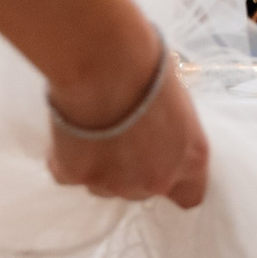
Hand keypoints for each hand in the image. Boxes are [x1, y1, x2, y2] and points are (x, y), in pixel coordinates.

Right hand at [45, 44, 209, 206]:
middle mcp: (156, 179)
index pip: (190, 195)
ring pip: (103, 185)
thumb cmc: (147, 66)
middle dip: (131, 169)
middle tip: (119, 134)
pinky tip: (69, 129)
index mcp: (190, 159)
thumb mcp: (177, 98)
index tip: (160, 162)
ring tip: (92, 128)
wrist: (104, 62)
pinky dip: (66, 157)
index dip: (174, 181)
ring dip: (99, 166)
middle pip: (142, 189)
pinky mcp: (76, 176)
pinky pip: (67, 172)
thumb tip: (156, 124)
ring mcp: (114, 183)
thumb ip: (172, 127)